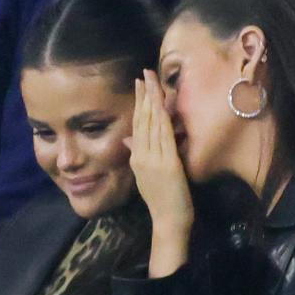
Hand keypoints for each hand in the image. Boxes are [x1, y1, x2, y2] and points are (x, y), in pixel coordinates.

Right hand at [127, 70, 193, 275]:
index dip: (139, 102)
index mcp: (137, 157)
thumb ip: (137, 155)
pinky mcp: (168, 163)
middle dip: (144, 94)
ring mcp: (154, 159)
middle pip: (142, 119)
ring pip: (152, 124)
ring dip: (152, 101)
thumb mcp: (145, 175)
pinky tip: (163, 104)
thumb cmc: (161, 200)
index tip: (140, 83)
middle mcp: (142, 155)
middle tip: (144, 73)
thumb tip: (127, 139)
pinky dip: (163, 119)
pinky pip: (165, 136)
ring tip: (151, 81)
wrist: (168, 221)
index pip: (137, 124)